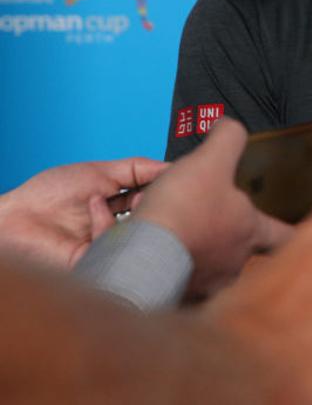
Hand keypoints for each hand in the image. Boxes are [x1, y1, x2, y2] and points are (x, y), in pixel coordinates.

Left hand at [0, 156, 167, 268]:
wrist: (15, 217)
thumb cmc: (47, 195)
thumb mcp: (100, 172)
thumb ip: (137, 168)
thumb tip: (171, 167)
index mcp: (119, 208)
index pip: (153, 202)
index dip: (165, 191)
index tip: (176, 179)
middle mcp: (118, 228)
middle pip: (153, 221)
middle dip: (157, 204)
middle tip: (158, 191)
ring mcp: (109, 246)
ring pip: (142, 237)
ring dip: (137, 212)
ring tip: (127, 197)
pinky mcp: (98, 262)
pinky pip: (117, 247)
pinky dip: (107, 222)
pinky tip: (94, 207)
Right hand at [134, 118, 291, 296]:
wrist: (142, 255)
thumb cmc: (182, 211)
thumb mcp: (211, 159)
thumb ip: (228, 138)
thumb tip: (231, 125)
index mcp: (250, 232)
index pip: (285, 235)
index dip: (291, 232)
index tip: (298, 236)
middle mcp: (234, 263)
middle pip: (243, 254)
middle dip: (230, 241)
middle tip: (213, 229)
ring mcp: (208, 285)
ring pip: (211, 272)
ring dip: (200, 256)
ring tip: (183, 242)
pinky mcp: (179, 297)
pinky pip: (183, 286)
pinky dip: (176, 273)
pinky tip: (164, 261)